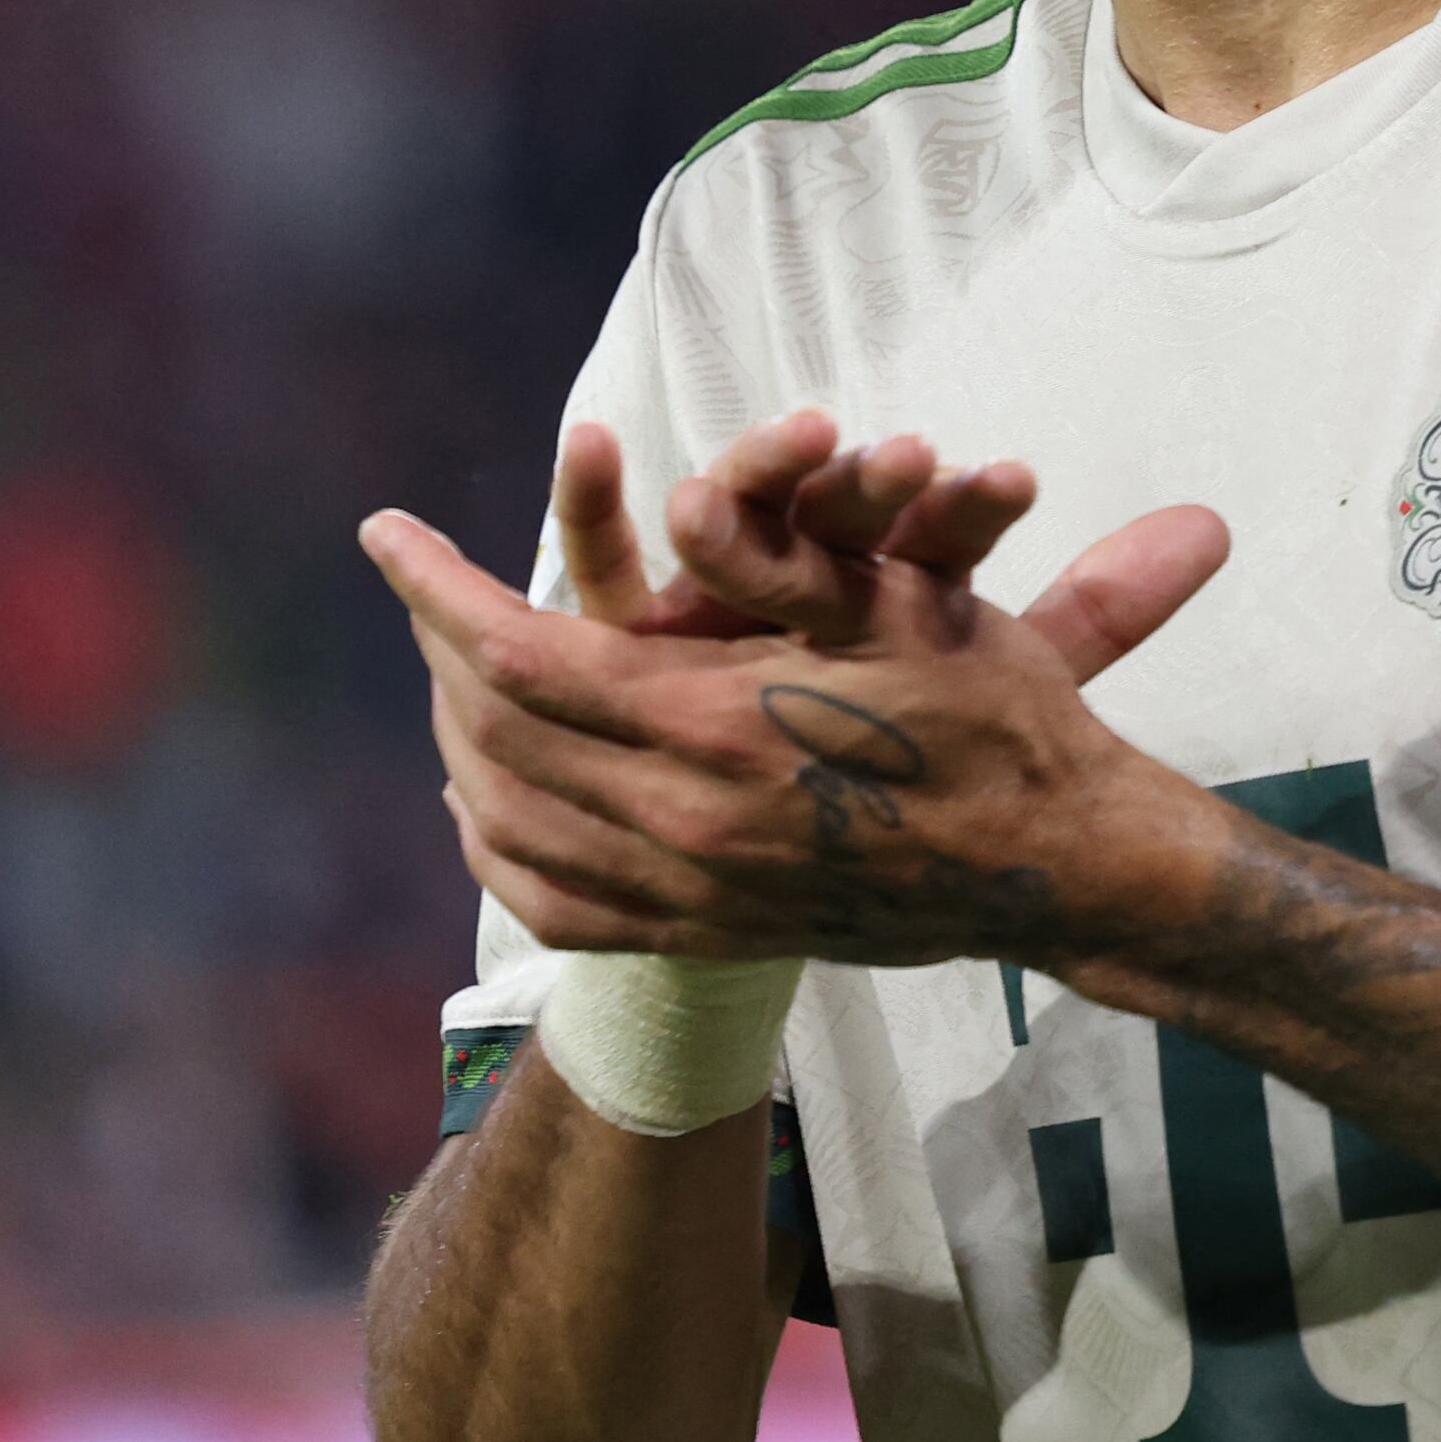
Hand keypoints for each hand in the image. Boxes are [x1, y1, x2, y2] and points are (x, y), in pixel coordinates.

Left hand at [367, 423, 1236, 968]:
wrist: (1053, 864)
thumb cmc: (993, 714)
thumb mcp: (899, 608)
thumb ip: (777, 562)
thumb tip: (677, 508)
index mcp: (720, 726)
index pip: (519, 656)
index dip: (438, 590)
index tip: (387, 532)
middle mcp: (684, 820)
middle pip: (493, 736)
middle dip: (438, 650)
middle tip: (423, 589)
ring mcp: (688, 892)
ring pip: (506, 822)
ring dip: (455, 741)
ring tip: (446, 674)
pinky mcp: (702, 934)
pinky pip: (552, 902)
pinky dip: (496, 846)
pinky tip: (488, 798)